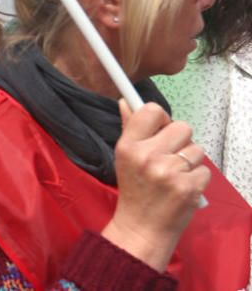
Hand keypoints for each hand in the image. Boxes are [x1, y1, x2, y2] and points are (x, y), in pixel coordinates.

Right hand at [100, 100, 210, 271]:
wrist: (142, 228)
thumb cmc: (135, 191)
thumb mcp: (124, 158)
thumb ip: (129, 128)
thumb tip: (125, 102)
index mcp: (128, 146)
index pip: (151, 110)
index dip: (161, 118)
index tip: (161, 129)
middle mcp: (147, 156)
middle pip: (182, 127)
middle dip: (180, 141)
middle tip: (170, 157)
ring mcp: (169, 172)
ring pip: (197, 150)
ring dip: (190, 162)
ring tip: (175, 175)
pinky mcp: (188, 187)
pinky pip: (205, 171)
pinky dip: (197, 180)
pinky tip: (182, 188)